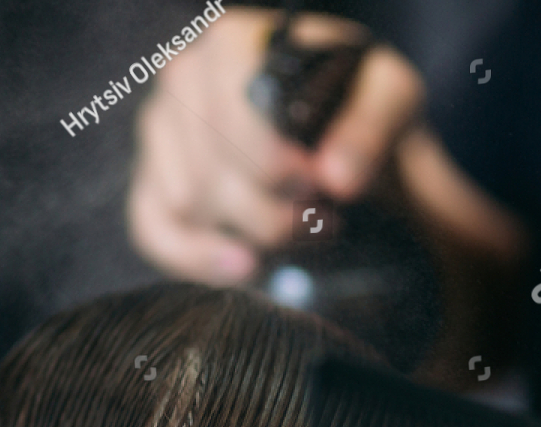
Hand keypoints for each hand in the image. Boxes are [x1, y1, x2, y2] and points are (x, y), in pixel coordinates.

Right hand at [127, 7, 524, 296]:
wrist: (345, 135)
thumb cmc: (360, 107)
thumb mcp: (388, 100)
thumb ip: (369, 131)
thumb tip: (336, 178)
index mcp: (234, 44)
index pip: (233, 120)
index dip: (276, 168)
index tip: (319, 188)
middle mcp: (185, 78)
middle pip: (210, 172)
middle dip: (273, 214)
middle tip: (322, 220)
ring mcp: (161, 131)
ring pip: (189, 206)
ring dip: (251, 237)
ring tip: (301, 231)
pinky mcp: (152, 180)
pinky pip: (154, 231)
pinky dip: (199, 261)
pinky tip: (246, 267)